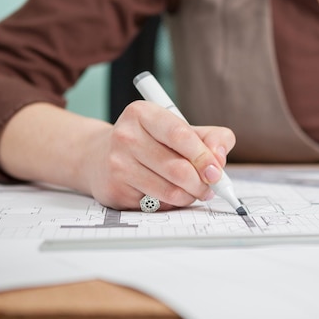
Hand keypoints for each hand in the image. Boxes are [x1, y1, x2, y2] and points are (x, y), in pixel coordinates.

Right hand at [84, 100, 235, 210]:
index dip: (204, 156)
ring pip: (169, 191)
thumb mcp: (178, 128)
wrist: (99, 157)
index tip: (217, 170)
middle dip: (202, 183)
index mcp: (143, 113)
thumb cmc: (149, 141)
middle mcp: (126, 136)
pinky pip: (157, 205)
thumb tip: (220, 159)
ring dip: (190, 196)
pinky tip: (168, 194)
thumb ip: (210, 137)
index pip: (180, 135)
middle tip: (211, 187)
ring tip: (194, 191)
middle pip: (178, 168)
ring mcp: (118, 164)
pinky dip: (171, 203)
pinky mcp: (115, 190)